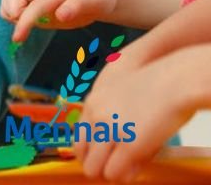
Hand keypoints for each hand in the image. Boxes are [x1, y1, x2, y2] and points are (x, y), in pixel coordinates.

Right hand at [0, 0, 116, 42]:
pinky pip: (14, 11)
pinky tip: (31, 25)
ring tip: (29, 27)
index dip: (23, 20)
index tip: (18, 38)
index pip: (33, 3)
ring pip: (9, 2)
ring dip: (11, 15)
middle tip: (24, 29)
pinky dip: (16, 20)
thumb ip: (79, 5)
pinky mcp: (35, 8)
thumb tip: (59, 15)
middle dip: (10, 10)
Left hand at [74, 46, 210, 181]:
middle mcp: (95, 118)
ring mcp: (110, 132)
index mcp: (92, 104)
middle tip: (114, 168)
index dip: (91, 152)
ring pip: (94, 169)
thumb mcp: (127, 98)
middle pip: (82, 156)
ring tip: (125, 171)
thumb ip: (117, 122)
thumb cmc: (158, 85)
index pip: (79, 138)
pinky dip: (123, 177)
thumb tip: (115, 142)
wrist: (175, 79)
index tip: (103, 158)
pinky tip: (134, 171)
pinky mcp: (129, 146)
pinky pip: (115, 173)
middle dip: (96, 165)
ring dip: (109, 173)